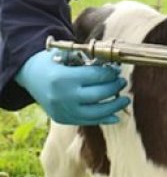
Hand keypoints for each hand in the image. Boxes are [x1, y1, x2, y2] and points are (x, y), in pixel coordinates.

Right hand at [15, 49, 129, 124]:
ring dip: (115, 106)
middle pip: (98, 95)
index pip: (95, 77)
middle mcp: (63, 97)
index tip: (117, 70)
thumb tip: (113, 68)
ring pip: (96, 112)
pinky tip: (116, 116)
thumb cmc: (51, 62)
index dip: (110, 73)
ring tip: (126, 99)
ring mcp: (63, 111)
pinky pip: (88, 121)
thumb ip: (88, 60)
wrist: (30, 76)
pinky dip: (104, 119)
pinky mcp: (63, 119)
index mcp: (63, 78)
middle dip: (115, 87)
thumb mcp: (66, 54)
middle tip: (123, 82)